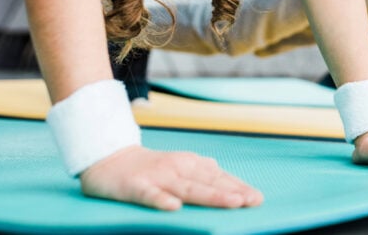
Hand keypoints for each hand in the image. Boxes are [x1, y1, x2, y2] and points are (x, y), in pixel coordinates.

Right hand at [81, 145, 261, 209]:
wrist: (110, 159)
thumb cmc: (153, 168)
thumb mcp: (182, 168)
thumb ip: (206, 177)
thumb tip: (236, 188)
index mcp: (191, 164)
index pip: (220, 178)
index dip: (239, 187)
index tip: (257, 198)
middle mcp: (178, 167)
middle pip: (209, 182)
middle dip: (232, 192)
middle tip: (253, 201)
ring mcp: (158, 176)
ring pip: (187, 188)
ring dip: (210, 195)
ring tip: (231, 202)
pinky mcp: (136, 186)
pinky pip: (150, 195)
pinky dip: (161, 200)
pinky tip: (173, 207)